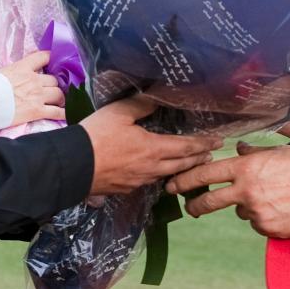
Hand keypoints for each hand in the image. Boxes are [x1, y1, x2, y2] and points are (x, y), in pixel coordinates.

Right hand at [0, 51, 64, 126]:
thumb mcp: (3, 72)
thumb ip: (15, 71)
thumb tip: (18, 73)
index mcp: (23, 68)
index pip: (44, 57)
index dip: (51, 58)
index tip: (54, 62)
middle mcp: (34, 80)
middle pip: (54, 79)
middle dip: (54, 84)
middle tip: (53, 89)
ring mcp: (37, 96)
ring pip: (59, 94)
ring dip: (60, 98)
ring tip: (59, 102)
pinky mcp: (37, 111)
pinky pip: (56, 112)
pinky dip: (62, 113)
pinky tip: (65, 114)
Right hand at [79, 97, 222, 194]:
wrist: (71, 167)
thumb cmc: (96, 136)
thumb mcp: (119, 112)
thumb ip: (142, 105)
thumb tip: (158, 99)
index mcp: (153, 149)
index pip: (186, 147)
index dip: (203, 144)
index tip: (217, 142)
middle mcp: (151, 169)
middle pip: (181, 165)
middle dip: (197, 159)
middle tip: (209, 154)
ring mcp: (138, 182)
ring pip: (166, 175)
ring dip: (181, 169)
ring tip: (189, 164)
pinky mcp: (125, 189)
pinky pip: (149, 182)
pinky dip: (161, 176)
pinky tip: (157, 173)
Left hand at [165, 141, 289, 237]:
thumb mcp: (277, 152)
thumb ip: (253, 154)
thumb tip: (239, 151)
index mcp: (246, 168)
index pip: (205, 174)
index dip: (184, 180)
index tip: (172, 185)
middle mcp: (246, 192)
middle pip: (208, 202)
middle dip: (195, 206)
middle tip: (191, 208)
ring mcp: (257, 213)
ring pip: (240, 212)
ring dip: (248, 207)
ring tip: (274, 197)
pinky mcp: (270, 230)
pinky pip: (259, 225)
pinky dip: (266, 219)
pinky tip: (284, 208)